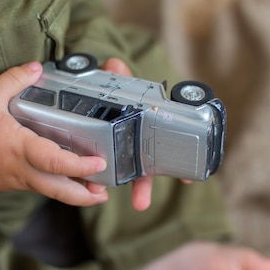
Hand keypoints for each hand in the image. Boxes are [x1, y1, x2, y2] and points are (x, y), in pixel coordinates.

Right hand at [0, 62, 108, 206]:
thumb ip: (13, 79)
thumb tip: (37, 67)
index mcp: (20, 148)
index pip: (54, 161)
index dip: (79, 165)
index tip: (99, 164)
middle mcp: (23, 170)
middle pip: (58, 190)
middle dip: (83, 195)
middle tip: (104, 193)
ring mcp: (19, 180)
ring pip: (51, 193)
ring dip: (75, 195)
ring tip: (96, 193)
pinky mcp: (15, 183)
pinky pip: (41, 188)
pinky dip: (59, 187)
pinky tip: (71, 182)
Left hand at [100, 59, 192, 210]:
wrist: (83, 87)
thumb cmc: (106, 85)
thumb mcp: (113, 77)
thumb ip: (115, 72)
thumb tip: (114, 66)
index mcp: (142, 123)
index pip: (165, 143)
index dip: (176, 164)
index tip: (186, 181)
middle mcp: (133, 139)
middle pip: (143, 166)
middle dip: (143, 185)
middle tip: (142, 202)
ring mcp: (115, 148)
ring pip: (121, 172)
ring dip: (115, 188)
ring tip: (109, 197)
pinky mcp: (93, 152)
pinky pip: (95, 169)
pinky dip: (94, 179)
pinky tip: (93, 189)